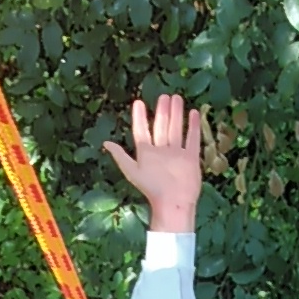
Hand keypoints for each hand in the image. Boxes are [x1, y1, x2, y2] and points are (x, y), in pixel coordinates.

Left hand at [103, 93, 200, 232]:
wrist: (173, 202)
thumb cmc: (151, 188)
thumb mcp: (132, 171)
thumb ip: (120, 156)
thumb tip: (105, 143)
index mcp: (147, 153)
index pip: (142, 131)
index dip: (139, 118)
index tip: (138, 102)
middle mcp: (162, 151)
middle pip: (161, 127)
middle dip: (162, 111)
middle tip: (164, 96)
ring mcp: (177, 153)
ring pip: (176, 129)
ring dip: (176, 114)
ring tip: (177, 98)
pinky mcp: (191, 158)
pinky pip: (192, 139)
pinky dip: (193, 126)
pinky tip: (193, 113)